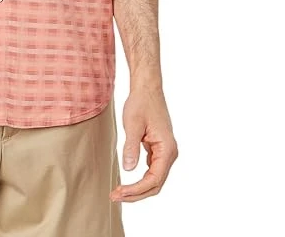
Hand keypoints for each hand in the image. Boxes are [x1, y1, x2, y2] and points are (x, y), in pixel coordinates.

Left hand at [110, 85, 177, 202]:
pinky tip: (127, 182)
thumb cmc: (141, 103)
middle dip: (136, 194)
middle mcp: (170, 153)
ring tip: (118, 192)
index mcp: (167, 149)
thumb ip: (131, 147)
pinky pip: (152, 170)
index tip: (119, 192)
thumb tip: (129, 169)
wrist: (147, 88)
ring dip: (138, 188)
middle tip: (115, 196)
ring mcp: (165, 152)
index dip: (136, 190)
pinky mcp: (158, 149)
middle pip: (156, 184)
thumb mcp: (133, 124)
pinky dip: (140, 179)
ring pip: (154, 179)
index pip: (154, 180)